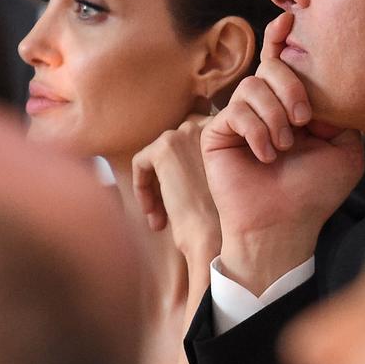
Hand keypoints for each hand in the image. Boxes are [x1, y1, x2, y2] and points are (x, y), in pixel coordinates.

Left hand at [132, 115, 220, 271]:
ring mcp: (185, 134)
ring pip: (155, 158)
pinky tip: (155, 214)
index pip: (191, 144)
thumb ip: (202, 162)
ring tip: (163, 218)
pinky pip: (140, 163)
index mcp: (224, 132)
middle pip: (172, 150)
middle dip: (168, 181)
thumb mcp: (217, 182)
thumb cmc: (221, 220)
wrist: (216, 237)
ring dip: (156, 189)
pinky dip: (142, 188)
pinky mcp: (165, 148)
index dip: (184, 174)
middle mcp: (206, 126)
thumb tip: (178, 164)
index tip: (188, 203)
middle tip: (171, 213)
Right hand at [201, 14, 364, 294]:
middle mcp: (265, 107)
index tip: (291, 18)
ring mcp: (240, 118)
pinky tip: (266, 155)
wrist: (285, 226)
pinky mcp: (218, 132)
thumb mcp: (346, 150)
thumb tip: (330, 85)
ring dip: (274, 114)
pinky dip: (256, 130)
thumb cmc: (316, 193)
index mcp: (293, 106)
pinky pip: (235, 110)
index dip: (283, 37)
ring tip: (286, 146)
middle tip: (305, 120)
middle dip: (291, 85)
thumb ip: (342, 113)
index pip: (285, 63)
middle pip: (271, 66)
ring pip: (252, 86)